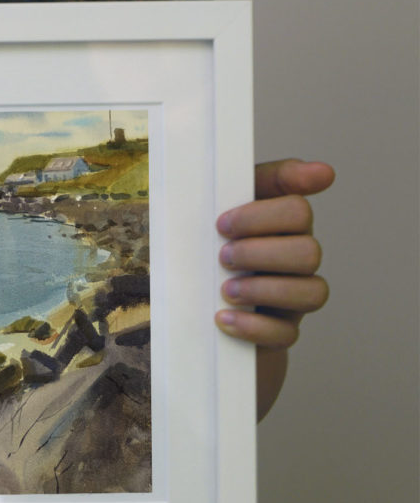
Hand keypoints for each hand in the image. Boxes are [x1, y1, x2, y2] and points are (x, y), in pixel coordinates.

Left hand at [216, 159, 334, 419]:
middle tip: (222, 257)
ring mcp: (292, 297)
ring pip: (313, 292)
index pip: (296, 206)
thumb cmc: (197, 253)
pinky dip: (254, 327)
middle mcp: (293, 258)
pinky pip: (287, 334)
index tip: (222, 223)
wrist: (188, 310)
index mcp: (277, 224)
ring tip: (225, 290)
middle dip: (261, 253)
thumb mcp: (200, 213)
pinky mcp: (280, 332)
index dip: (263, 214)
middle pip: (309, 250)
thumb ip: (225, 184)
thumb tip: (282, 168)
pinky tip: (223, 319)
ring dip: (264, 289)